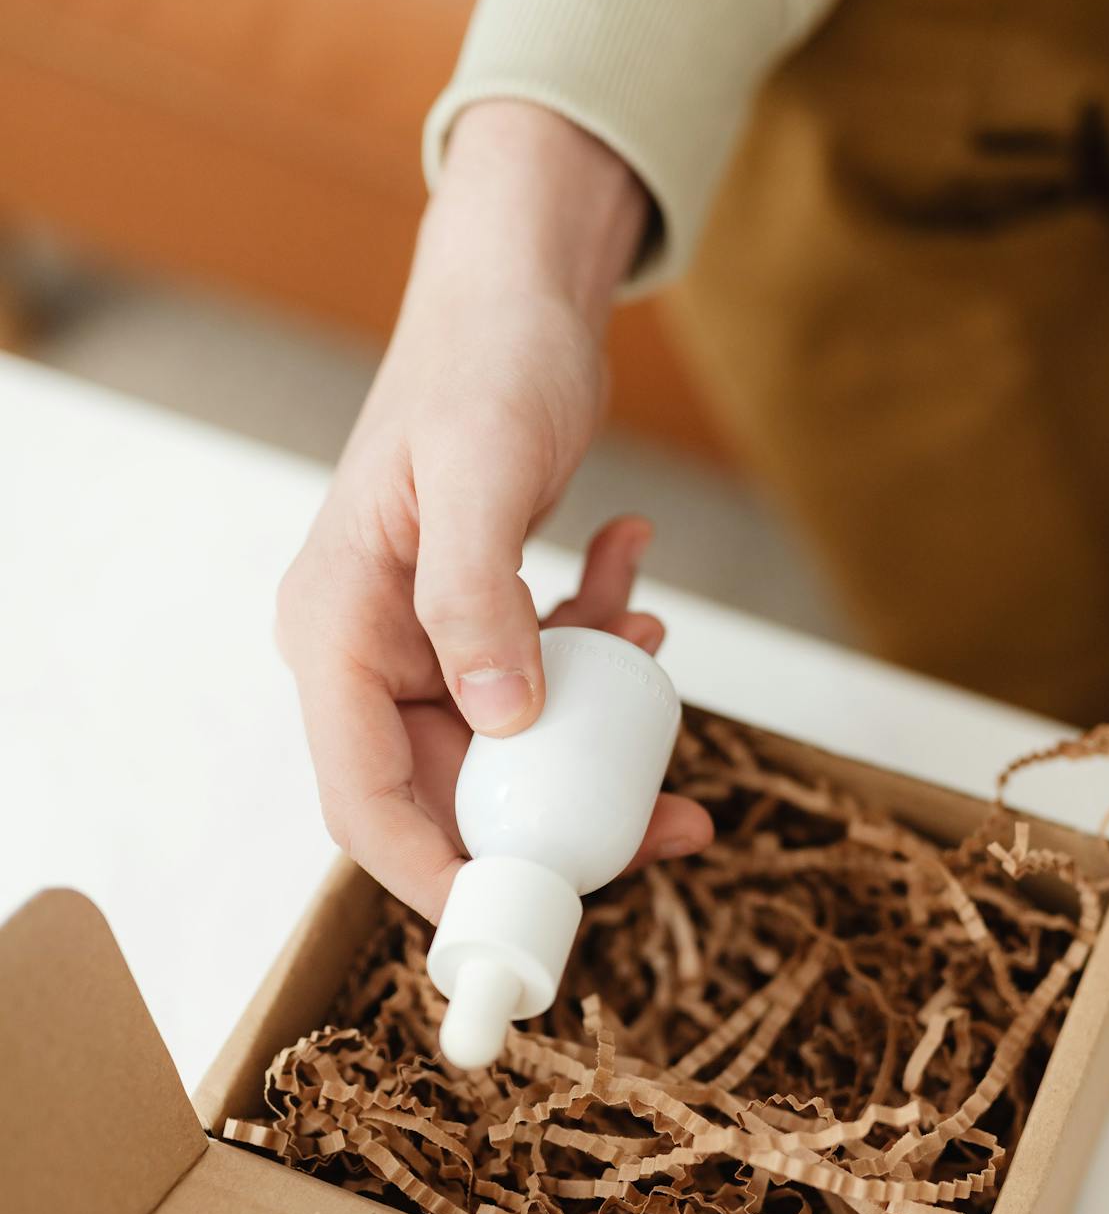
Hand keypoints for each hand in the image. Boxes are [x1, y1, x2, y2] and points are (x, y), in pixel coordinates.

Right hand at [277, 102, 711, 919]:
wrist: (516, 293)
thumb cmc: (481, 361)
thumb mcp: (479, 472)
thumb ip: (477, 597)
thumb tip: (501, 722)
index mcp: (336, 627)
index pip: (360, 794)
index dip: (432, 875)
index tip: (519, 920)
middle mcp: (370, 647)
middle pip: (452, 786)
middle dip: (559, 811)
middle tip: (668, 818)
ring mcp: (426, 638)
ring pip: (514, 741)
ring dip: (596, 724)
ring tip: (657, 657)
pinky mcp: (480, 619)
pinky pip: (545, 675)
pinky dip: (600, 650)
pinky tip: (632, 583)